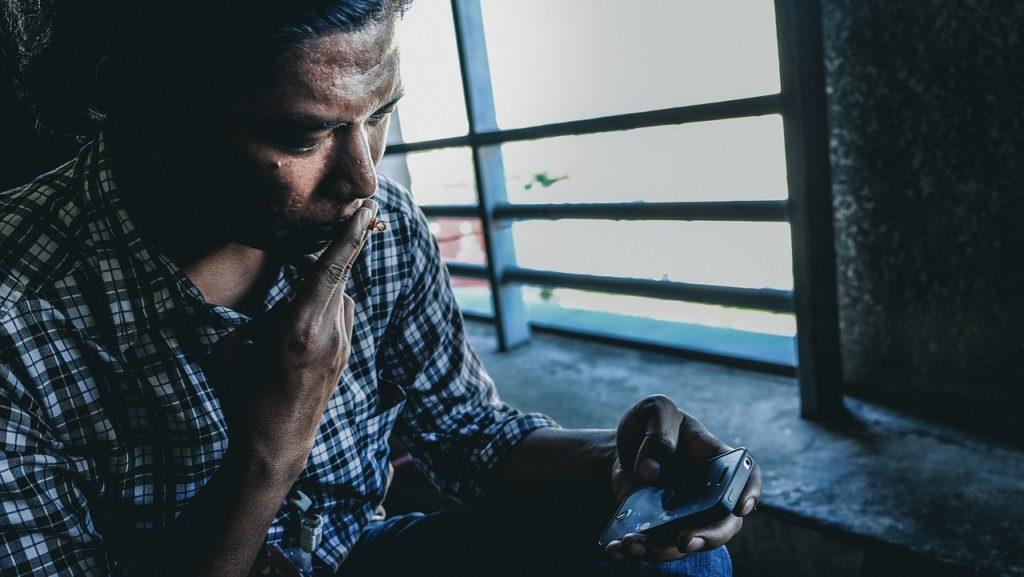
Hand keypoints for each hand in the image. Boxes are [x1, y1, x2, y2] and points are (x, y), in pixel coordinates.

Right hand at [208, 200, 378, 480]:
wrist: (275, 446)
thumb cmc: (242, 396)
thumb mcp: (231, 351)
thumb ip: (251, 318)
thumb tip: (250, 302)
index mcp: (299, 326)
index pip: (331, 269)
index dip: (350, 236)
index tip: (368, 209)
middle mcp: (328, 332)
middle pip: (340, 275)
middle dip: (345, 246)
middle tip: (356, 216)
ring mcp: (342, 345)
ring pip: (340, 296)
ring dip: (324, 283)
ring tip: (298, 285)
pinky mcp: (345, 356)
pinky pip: (341, 316)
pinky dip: (327, 305)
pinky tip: (304, 316)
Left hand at [604, 395, 761, 562]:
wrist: (624, 448)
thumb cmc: (651, 424)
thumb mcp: (654, 411)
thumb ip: (658, 432)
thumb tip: (650, 470)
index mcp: (715, 459)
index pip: (747, 476)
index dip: (750, 492)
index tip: (739, 507)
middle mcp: (708, 493)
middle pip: (724, 524)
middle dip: (707, 537)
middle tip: (683, 540)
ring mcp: (687, 515)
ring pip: (686, 543)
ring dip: (661, 550)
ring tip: (630, 544)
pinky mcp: (662, 528)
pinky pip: (655, 547)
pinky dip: (636, 552)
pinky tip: (615, 547)